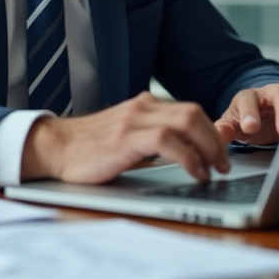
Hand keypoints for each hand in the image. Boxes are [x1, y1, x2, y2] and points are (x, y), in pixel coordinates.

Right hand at [20, 92, 230, 184]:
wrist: (54, 148)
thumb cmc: (88, 149)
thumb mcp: (127, 138)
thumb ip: (152, 139)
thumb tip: (185, 155)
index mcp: (143, 106)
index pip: (190, 111)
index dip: (211, 132)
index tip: (221, 154)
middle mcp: (141, 107)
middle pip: (193, 113)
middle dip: (216, 140)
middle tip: (224, 164)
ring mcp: (133, 120)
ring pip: (186, 121)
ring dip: (208, 148)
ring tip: (214, 170)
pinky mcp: (125, 138)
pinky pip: (167, 140)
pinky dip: (189, 157)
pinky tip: (195, 172)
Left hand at [214, 83, 278, 146]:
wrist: (266, 117)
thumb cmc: (249, 119)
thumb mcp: (236, 124)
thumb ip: (227, 128)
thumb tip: (219, 134)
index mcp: (248, 97)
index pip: (248, 101)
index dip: (249, 113)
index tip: (250, 127)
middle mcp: (270, 93)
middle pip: (278, 94)